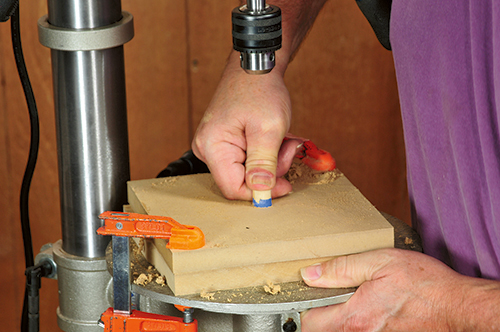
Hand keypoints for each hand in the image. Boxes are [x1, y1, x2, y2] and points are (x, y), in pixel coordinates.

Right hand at [192, 51, 298, 199]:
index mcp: (212, 147)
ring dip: (272, 160)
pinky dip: (266, 153)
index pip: (233, 188)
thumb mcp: (268, 129)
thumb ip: (264, 164)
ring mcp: (216, 146)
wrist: (256, 65)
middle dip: (270, 170)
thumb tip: (260, 193)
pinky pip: (247, 160)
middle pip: (241, 180)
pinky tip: (275, 139)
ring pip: (248, 171)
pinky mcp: (226, 142)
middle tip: (288, 149)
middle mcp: (208, 149)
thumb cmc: (260, 89)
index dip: (260, 191)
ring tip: (283, 139)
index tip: (285, 184)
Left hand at [300, 248, 499, 330]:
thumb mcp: (379, 262)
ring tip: (349, 299)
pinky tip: (368, 307)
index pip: (309, 323)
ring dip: (338, 318)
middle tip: (329, 296)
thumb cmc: (423, 283)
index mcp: (355, 317)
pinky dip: (356, 323)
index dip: (304, 307)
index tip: (309, 294)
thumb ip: (341, 268)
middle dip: (320, 314)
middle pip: (323, 331)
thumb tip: (311, 274)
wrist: (457, 306)